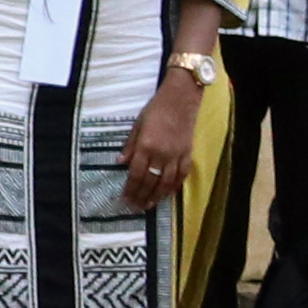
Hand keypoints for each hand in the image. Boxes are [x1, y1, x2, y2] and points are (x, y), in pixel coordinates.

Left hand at [119, 75, 201, 208]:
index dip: (130, 188)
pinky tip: (167, 194)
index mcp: (146, 145)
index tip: (124, 199)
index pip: (136, 173)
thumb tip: (120, 162)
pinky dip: (174, 187)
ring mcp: (176, 156)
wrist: (181, 99)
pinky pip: (182, 175)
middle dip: (141, 196)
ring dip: (156, 196)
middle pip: (150, 181)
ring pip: (166, 182)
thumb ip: (130, 145)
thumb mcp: (137, 124)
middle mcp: (161, 154)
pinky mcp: (188, 154)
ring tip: (148, 205)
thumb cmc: (156, 108)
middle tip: (134, 208)